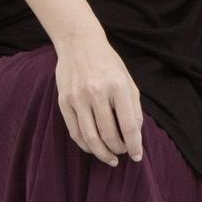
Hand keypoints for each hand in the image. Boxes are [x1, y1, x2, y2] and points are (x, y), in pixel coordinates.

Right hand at [54, 34, 143, 165]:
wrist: (79, 43)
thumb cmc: (108, 63)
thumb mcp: (127, 80)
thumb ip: (133, 107)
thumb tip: (135, 135)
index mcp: (118, 86)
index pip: (128, 125)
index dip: (134, 145)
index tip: (137, 156)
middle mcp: (97, 92)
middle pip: (109, 135)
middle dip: (118, 150)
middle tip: (123, 154)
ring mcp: (78, 97)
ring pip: (90, 137)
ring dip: (102, 153)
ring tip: (110, 158)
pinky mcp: (64, 101)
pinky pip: (75, 131)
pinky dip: (85, 145)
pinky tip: (93, 148)